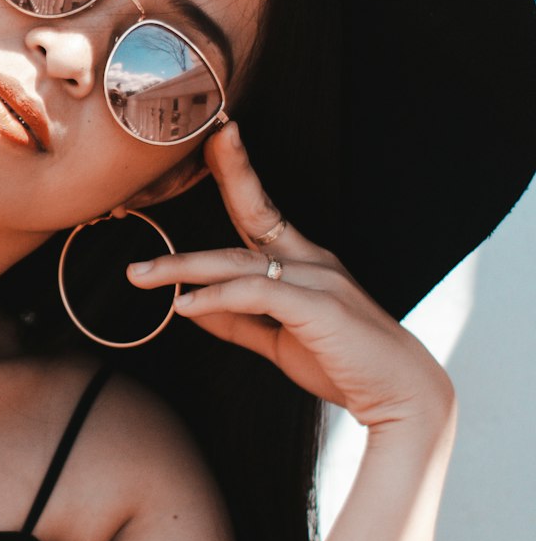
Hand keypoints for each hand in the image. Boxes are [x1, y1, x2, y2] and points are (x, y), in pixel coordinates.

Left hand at [127, 122, 453, 433]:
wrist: (401, 397)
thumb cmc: (343, 365)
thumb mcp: (278, 340)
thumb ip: (237, 321)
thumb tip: (189, 305)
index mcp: (306, 261)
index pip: (261, 209)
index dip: (237, 174)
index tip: (214, 143)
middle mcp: (313, 260)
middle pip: (252, 215)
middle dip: (222, 177)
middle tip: (173, 164)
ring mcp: (318, 280)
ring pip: (239, 261)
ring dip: (184, 267)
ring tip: (140, 275)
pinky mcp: (319, 308)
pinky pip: (257, 293)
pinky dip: (216, 298)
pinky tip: (184, 306)